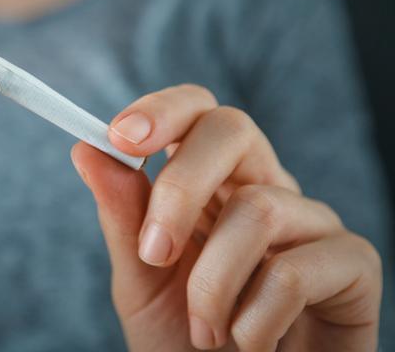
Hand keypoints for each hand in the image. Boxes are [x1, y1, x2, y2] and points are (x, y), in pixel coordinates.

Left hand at [71, 85, 381, 350]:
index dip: (162, 110)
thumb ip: (122, 217)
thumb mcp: (141, 280)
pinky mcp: (352, 267)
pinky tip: (248, 343)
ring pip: (258, 208)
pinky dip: (254, 321)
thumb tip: (86, 149)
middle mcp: (264, 190)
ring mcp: (311, 225)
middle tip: (152, 254)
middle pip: (232, 129)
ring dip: (211, 285)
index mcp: (211, 185)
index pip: (197, 111)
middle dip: (180, 188)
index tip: (120, 137)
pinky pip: (297, 271)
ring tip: (204, 332)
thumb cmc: (187, 341)